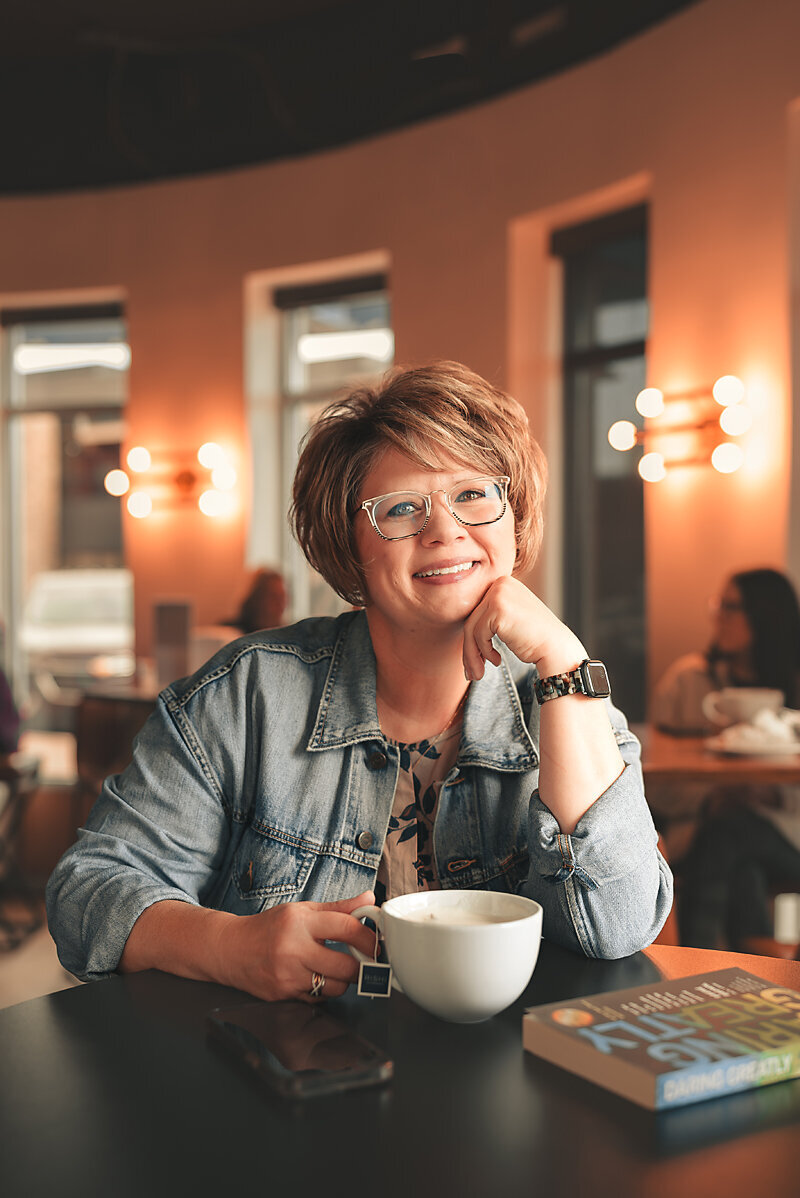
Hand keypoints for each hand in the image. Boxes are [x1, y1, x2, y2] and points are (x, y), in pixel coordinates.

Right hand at [221, 890, 377, 1002]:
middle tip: (361, 962)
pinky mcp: (282, 995)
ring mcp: (287, 975)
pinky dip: (322, 991)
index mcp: (300, 921)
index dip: (368, 938)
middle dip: (360, 966)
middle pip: (345, 966)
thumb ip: (338, 908)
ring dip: (342, 981)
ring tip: (335, 970)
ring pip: (334, 987)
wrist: (230, 949)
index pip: (347, 928)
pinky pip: (317, 999)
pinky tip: (315, 978)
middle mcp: (293, 949)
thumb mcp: (302, 910)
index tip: (376, 944)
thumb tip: (369, 900)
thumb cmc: (268, 928)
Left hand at [462, 576, 584, 680]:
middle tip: (472, 671)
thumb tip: (462, 631)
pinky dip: (484, 651)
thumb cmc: (535, 639)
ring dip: (472, 654)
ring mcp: (499, 594)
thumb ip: (489, 617)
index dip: (473, 637)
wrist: (556, 648)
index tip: (475, 658)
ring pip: (471, 628)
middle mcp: (501, 583)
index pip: (478, 611)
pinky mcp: (497, 608)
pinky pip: (478, 634)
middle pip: (472, 619)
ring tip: (477, 674)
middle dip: (469, 648)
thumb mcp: (510, 620)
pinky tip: (496, 661)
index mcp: (504, 583)